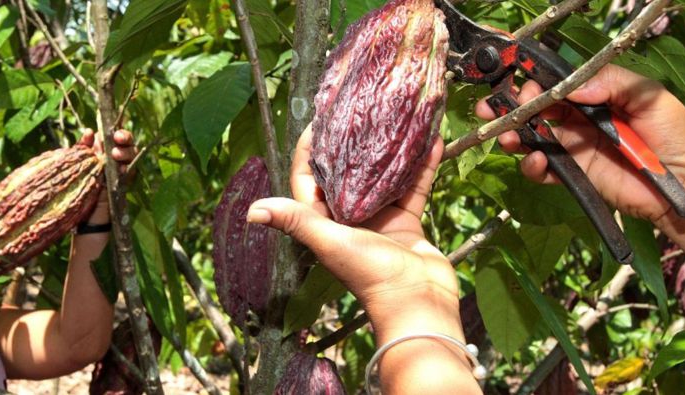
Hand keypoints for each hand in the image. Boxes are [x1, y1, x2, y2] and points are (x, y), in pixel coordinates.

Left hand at [78, 128, 135, 223]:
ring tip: (116, 156)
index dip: (116, 130)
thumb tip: (89, 131)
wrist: (84, 216)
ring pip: (132, 155)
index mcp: (102, 150)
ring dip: (126, 152)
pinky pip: (132, 172)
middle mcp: (114, 158)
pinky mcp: (126, 183)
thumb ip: (82, 148)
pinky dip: (129, 169)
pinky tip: (123, 170)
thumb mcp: (77, 164)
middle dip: (125, 138)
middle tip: (118, 139)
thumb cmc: (78, 188)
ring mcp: (122, 170)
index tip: (112, 131)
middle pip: (126, 142)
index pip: (113, 135)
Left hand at [247, 127, 461, 343]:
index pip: (309, 178)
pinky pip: (413, 186)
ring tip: (395, 118)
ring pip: (382, 175)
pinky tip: (433, 140)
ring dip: (389, 149)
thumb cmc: (369, 275)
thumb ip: (296, 221)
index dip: (309, 151)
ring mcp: (379, 218)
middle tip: (358, 110)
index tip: (317, 121)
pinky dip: (422, 165)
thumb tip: (251, 211)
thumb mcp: (329, 242)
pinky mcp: (407, 221)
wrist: (417, 302)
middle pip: (347, 172)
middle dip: (351, 142)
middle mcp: (349, 217)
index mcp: (323, 222)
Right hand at [476, 64, 684, 224]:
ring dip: (512, 134)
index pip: (554, 84)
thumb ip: (610, 83)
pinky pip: (542, 169)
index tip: (518, 81)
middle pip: (534, 109)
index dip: (532, 81)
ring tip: (508, 136)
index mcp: (594, 96)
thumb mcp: (647, 96)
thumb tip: (570, 86)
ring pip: (531, 137)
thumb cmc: (675, 134)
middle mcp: (578, 119)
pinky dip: (531, 165)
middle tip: (496, 107)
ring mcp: (573, 147)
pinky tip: (537, 160)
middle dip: (510, 107)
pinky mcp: (572, 175)